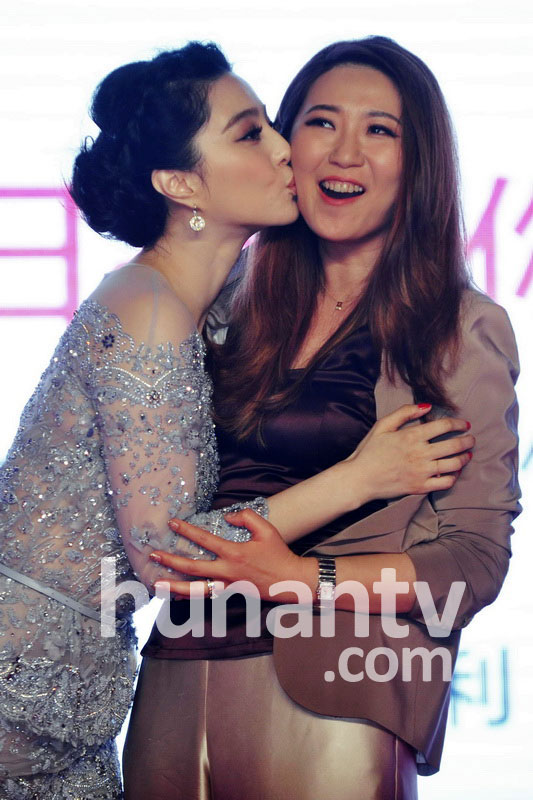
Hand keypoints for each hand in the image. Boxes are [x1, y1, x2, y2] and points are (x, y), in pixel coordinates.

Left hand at [151, 510, 317, 602]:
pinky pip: (205, 597)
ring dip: (174, 588)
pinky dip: (190, 597)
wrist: (290, 581)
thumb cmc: (279, 554)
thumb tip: (227, 517)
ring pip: (195, 590)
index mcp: (234, 553)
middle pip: (192, 568)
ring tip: (157, 586)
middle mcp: (226, 571)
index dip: (186, 530)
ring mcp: (227, 586)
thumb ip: (246, 517)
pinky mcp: (230, 595)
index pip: (204, 539)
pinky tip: (177, 596)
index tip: (172, 523)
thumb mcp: (266, 529)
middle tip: (153, 556)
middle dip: (170, 561)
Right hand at [345, 403, 474, 502]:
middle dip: (467, 441)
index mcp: (412, 436)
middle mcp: (420, 454)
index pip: (444, 426)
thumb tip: (426, 406)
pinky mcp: (421, 487)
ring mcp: (422, 472)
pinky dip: (454, 476)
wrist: (359, 479)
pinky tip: (455, 472)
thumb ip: (404, 413)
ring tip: (467, 455)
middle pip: (454, 445)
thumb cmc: (369, 451)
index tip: (465, 424)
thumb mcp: (382, 425)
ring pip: (454, 464)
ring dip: (464, 458)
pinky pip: (445, 482)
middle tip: (471, 439)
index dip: (458, 423)